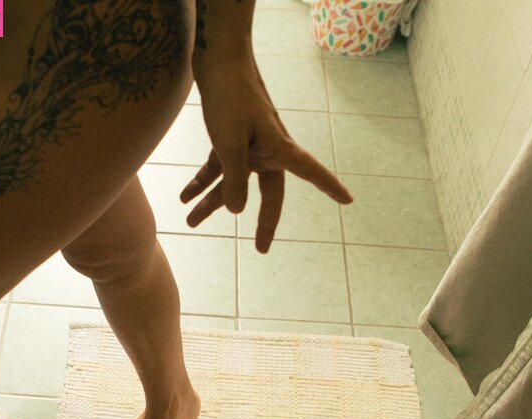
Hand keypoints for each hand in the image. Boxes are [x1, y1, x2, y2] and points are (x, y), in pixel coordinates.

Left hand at [181, 58, 351, 252]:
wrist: (214, 57)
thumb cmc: (229, 95)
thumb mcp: (229, 143)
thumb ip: (235, 180)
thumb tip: (237, 211)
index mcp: (278, 148)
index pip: (311, 173)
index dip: (329, 187)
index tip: (349, 200)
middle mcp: (266, 149)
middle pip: (265, 193)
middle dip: (260, 222)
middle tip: (261, 249)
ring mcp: (247, 145)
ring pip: (232, 183)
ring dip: (210, 203)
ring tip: (189, 222)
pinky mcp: (228, 138)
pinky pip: (217, 168)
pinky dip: (200, 182)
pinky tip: (183, 197)